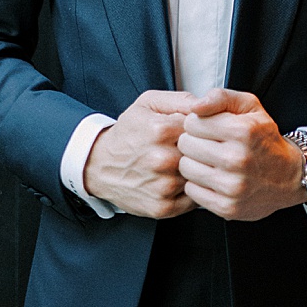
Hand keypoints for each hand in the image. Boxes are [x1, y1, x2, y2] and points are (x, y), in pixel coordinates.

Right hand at [84, 90, 200, 218]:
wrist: (99, 165)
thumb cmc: (127, 133)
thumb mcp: (148, 104)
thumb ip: (181, 99)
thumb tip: (208, 104)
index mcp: (160, 130)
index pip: (203, 128)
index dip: (201, 130)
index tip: (192, 132)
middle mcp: (162, 160)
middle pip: (204, 154)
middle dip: (201, 152)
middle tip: (184, 150)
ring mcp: (163, 186)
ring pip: (200, 177)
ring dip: (196, 172)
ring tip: (178, 165)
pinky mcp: (162, 207)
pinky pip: (193, 200)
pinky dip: (190, 191)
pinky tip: (176, 181)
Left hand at [176, 88, 306, 221]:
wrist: (290, 176)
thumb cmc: (265, 140)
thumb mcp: (250, 106)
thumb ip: (220, 97)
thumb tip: (195, 107)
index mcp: (243, 131)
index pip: (191, 122)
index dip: (197, 123)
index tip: (208, 128)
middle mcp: (238, 159)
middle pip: (185, 145)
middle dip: (193, 142)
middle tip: (208, 145)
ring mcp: (233, 186)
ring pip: (185, 168)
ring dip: (194, 163)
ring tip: (210, 161)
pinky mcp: (228, 207)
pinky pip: (192, 191)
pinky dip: (198, 184)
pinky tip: (213, 178)